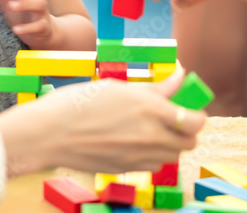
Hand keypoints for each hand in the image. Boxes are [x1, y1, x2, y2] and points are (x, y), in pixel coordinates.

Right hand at [0, 69, 204, 176]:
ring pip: (173, 155)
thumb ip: (156, 88)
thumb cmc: (80, 103)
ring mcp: (140, 156)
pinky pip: (153, 164)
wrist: (50, 133)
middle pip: (189, 141)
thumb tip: (182, 77)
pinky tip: (133, 140)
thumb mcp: (120, 87)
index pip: (195, 120)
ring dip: (169, 143)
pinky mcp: (128, 169)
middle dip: (186, 130)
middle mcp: (151, 136)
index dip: (196, 114)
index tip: (188, 108)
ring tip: (149, 128)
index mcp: (151, 109)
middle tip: (171, 118)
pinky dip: (152, 155)